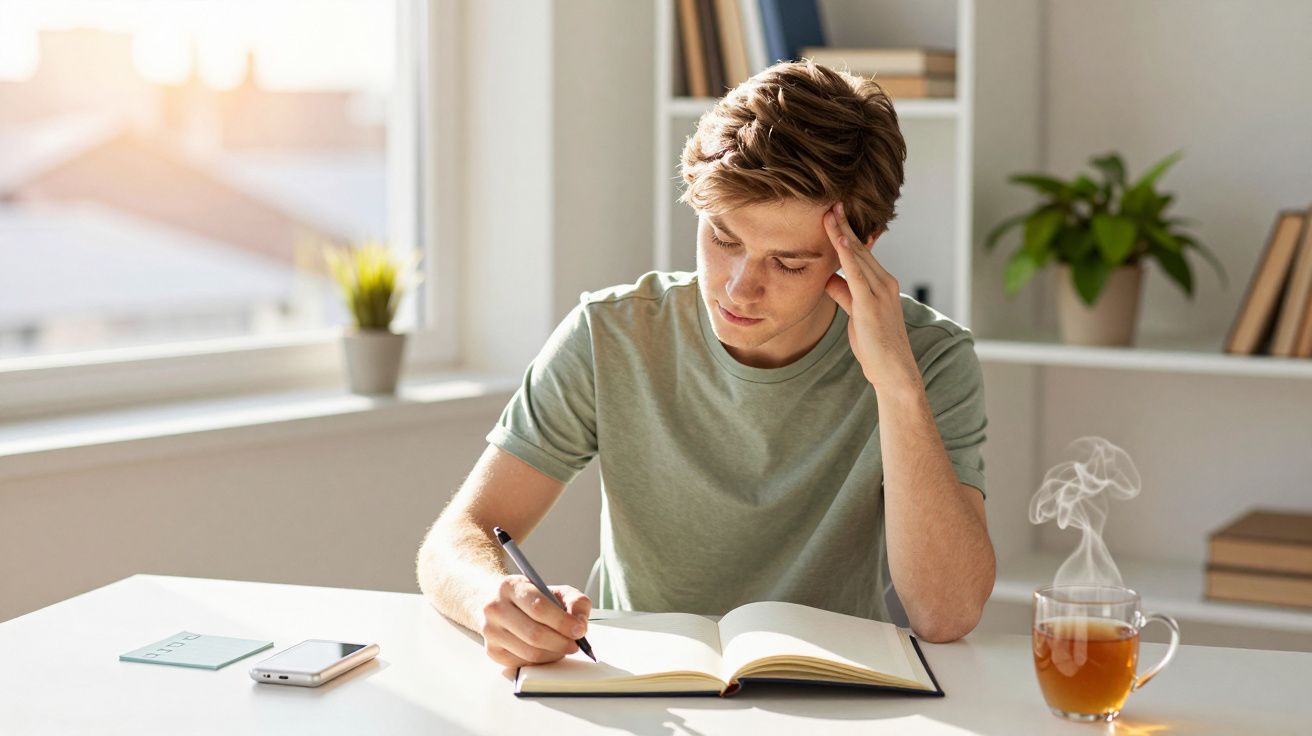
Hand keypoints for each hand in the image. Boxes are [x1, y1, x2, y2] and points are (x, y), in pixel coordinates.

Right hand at [477, 575, 590, 668]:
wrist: (501, 604)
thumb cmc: (532, 598)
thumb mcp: (556, 591)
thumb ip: (575, 601)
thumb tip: (580, 623)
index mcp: (511, 586)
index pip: (539, 607)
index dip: (563, 622)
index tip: (579, 629)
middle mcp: (496, 608)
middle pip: (534, 634)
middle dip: (561, 642)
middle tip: (575, 644)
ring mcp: (491, 631)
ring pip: (529, 652)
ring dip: (553, 654)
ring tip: (562, 647)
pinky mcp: (492, 651)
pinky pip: (523, 663)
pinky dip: (541, 661)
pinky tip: (547, 651)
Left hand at [822, 202, 921, 393]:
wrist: (893, 369)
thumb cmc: (875, 344)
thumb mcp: (855, 313)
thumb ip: (843, 293)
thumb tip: (828, 278)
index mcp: (881, 283)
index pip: (861, 252)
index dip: (846, 233)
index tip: (834, 214)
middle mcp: (884, 281)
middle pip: (859, 247)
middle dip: (844, 225)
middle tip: (830, 202)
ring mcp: (880, 290)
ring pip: (857, 255)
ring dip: (842, 233)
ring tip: (829, 212)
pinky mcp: (871, 303)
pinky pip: (856, 273)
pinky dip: (846, 255)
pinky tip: (837, 239)